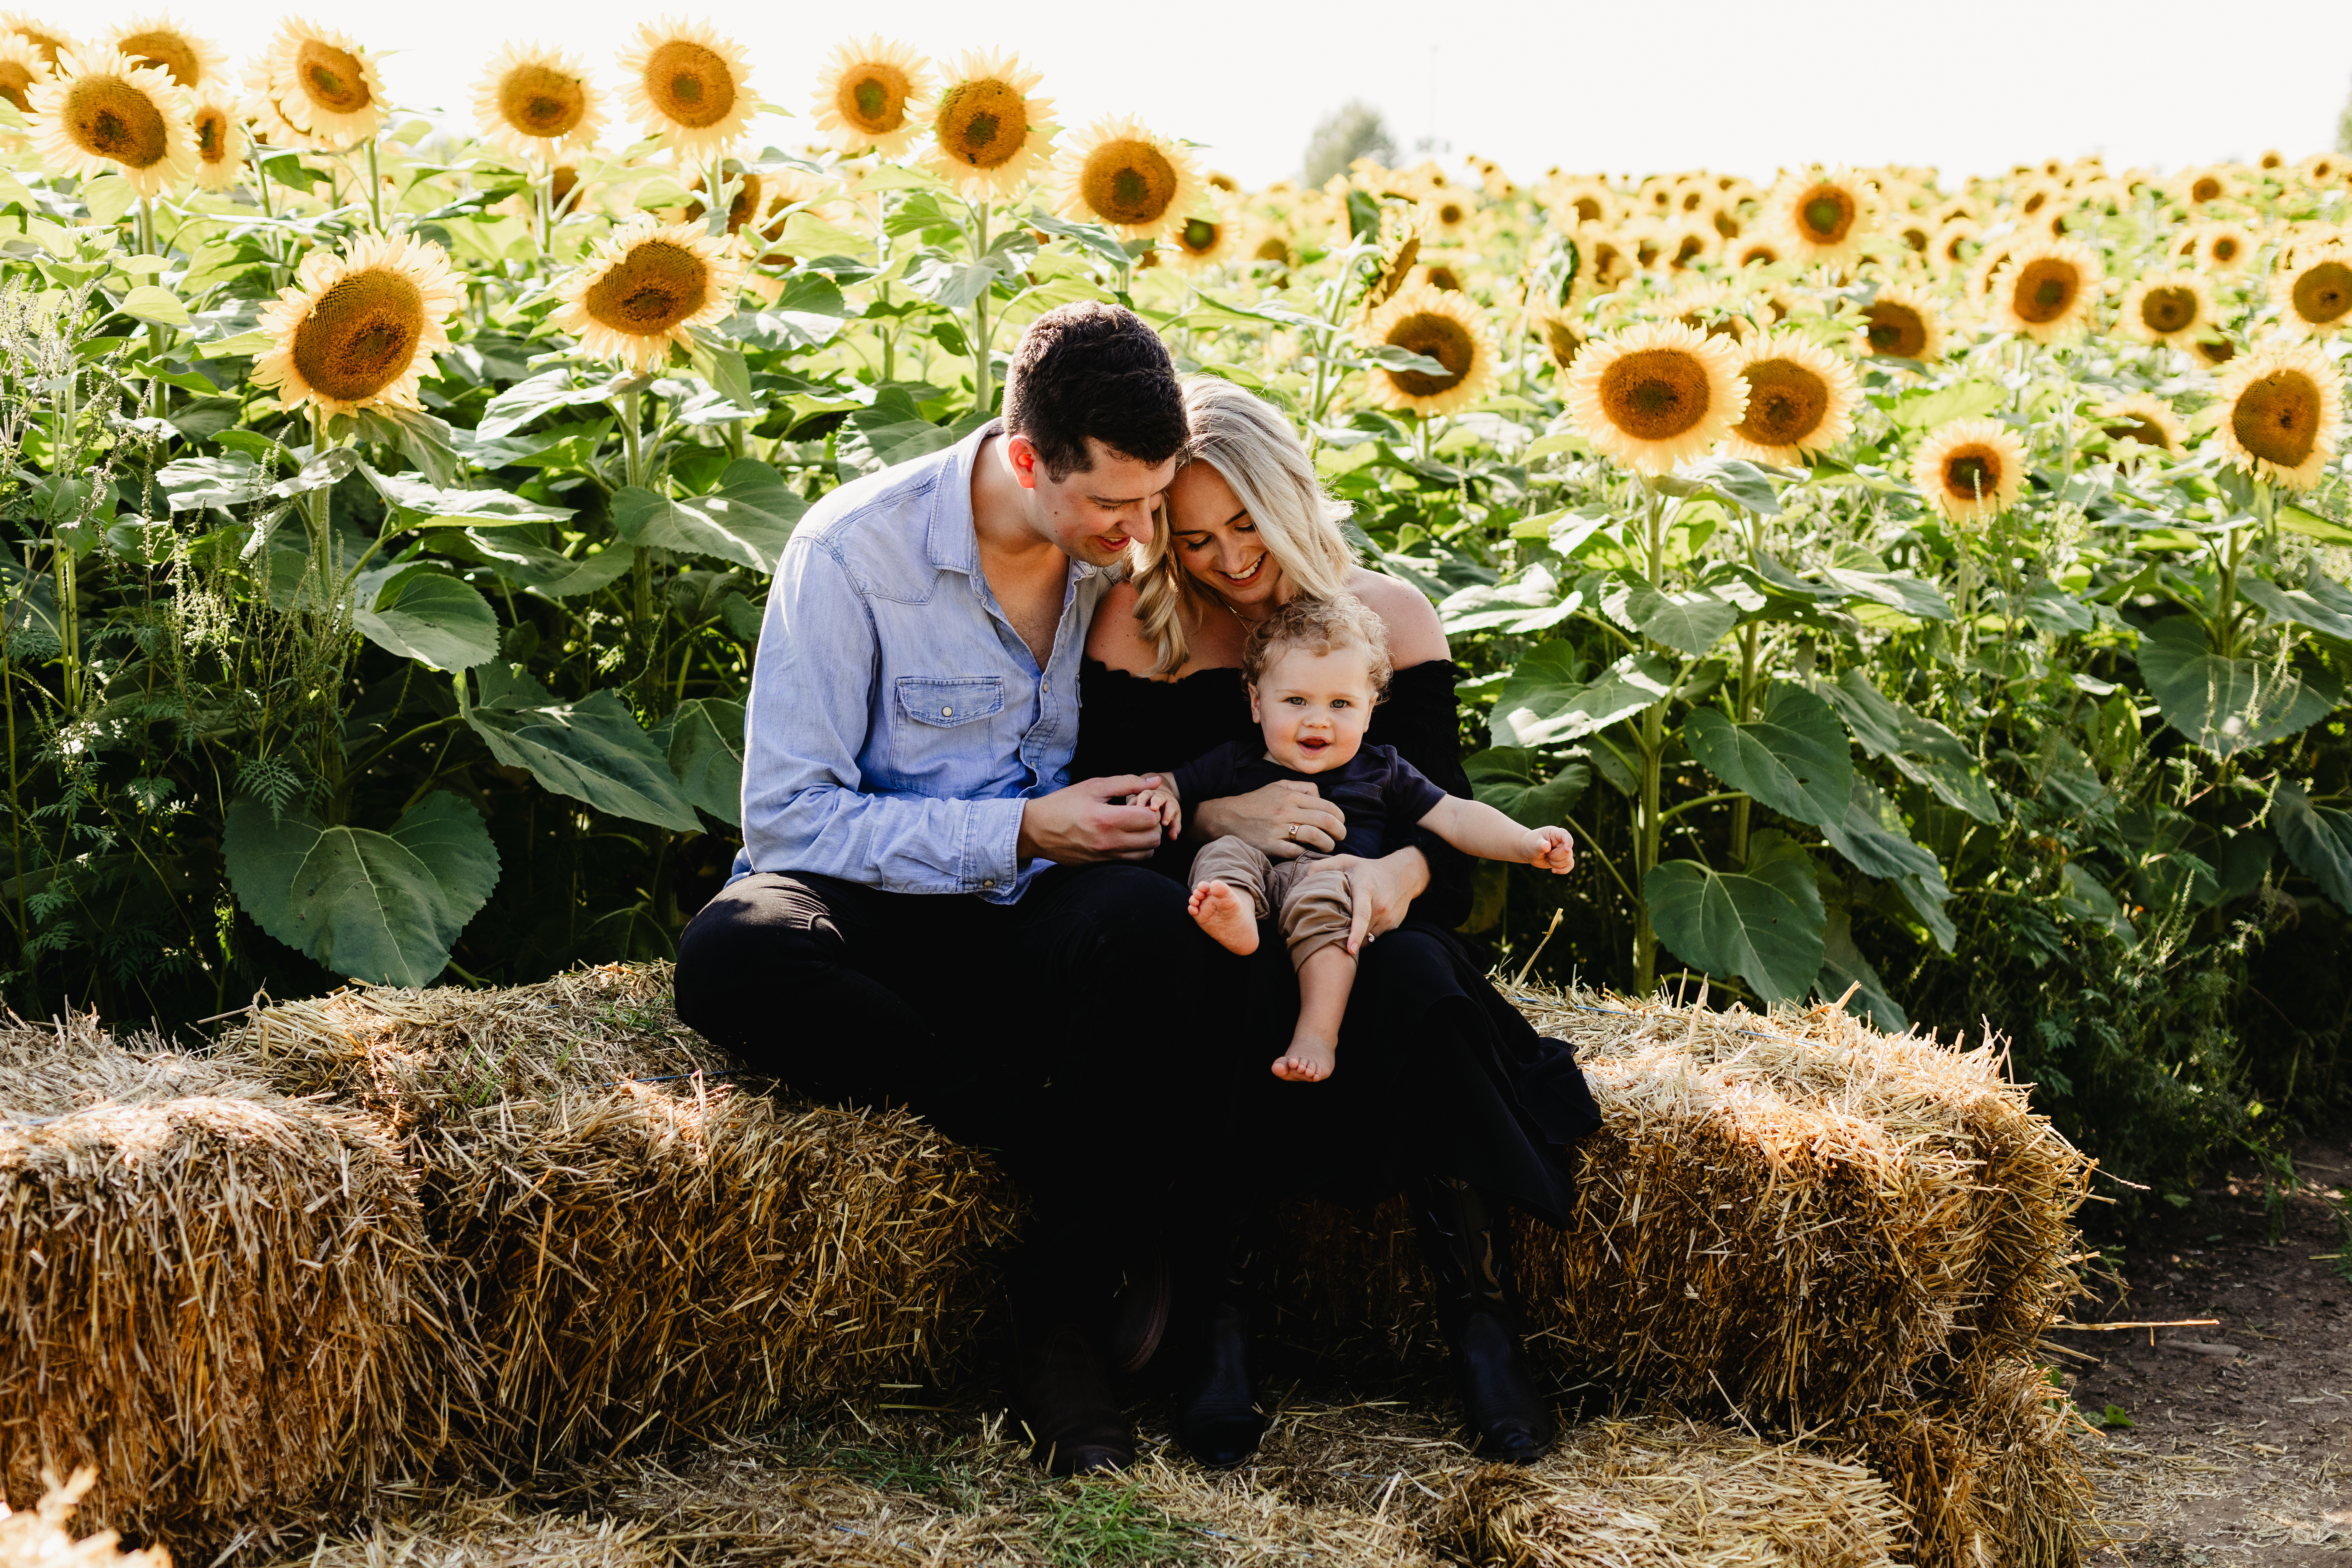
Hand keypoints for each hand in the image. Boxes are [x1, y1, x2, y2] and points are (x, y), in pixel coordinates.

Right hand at [1019, 775, 1168, 862]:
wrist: (1036, 830)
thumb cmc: (1063, 804)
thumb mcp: (1093, 787)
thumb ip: (1126, 783)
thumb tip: (1155, 782)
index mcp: (1106, 819)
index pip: (1149, 819)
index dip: (1150, 808)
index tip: (1138, 803)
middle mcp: (1108, 842)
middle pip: (1153, 839)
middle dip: (1152, 824)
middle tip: (1138, 815)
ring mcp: (1105, 857)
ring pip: (1146, 853)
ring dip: (1146, 839)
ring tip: (1132, 827)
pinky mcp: (1102, 865)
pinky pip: (1132, 861)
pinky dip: (1135, 850)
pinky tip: (1123, 837)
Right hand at [1132, 784, 1180, 834]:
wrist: (1157, 801)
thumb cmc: (1166, 813)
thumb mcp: (1173, 819)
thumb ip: (1174, 827)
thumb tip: (1173, 837)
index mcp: (1169, 803)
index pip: (1171, 806)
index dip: (1168, 814)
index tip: (1164, 823)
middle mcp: (1158, 797)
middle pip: (1158, 797)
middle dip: (1156, 802)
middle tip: (1154, 808)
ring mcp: (1146, 796)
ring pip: (1144, 796)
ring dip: (1141, 801)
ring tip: (1138, 808)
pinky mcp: (1135, 799)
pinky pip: (1132, 801)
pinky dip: (1130, 806)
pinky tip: (1125, 814)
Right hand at [1188, 779, 1345, 858]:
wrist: (1226, 818)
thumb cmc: (1255, 803)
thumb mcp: (1277, 786)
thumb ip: (1301, 788)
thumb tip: (1320, 797)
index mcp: (1290, 796)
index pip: (1326, 806)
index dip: (1339, 817)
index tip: (1341, 823)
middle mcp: (1286, 810)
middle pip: (1326, 820)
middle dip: (1339, 831)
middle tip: (1341, 837)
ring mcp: (1278, 829)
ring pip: (1315, 836)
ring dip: (1327, 844)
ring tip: (1327, 846)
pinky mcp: (1270, 846)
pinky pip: (1296, 851)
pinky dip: (1306, 853)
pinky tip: (1308, 854)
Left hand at [1318, 846, 1430, 954]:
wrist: (1403, 874)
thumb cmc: (1366, 869)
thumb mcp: (1344, 861)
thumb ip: (1321, 868)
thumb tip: (1302, 884)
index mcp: (1366, 888)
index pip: (1361, 913)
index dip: (1355, 932)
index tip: (1350, 949)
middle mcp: (1380, 905)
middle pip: (1360, 929)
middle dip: (1345, 937)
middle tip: (1329, 937)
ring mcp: (1389, 917)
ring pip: (1367, 937)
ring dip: (1354, 938)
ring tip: (1343, 929)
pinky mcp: (1393, 925)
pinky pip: (1374, 937)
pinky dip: (1364, 936)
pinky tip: (1358, 927)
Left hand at [1526, 825, 1574, 873]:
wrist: (1529, 852)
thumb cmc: (1531, 844)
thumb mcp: (1533, 843)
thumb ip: (1540, 845)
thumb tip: (1547, 847)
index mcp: (1555, 833)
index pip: (1565, 835)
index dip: (1569, 843)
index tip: (1567, 850)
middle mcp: (1562, 841)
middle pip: (1567, 853)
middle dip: (1555, 857)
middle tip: (1545, 854)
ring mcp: (1563, 851)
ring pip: (1568, 861)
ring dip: (1555, 864)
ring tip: (1546, 858)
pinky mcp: (1563, 859)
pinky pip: (1569, 866)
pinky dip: (1562, 870)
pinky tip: (1553, 870)